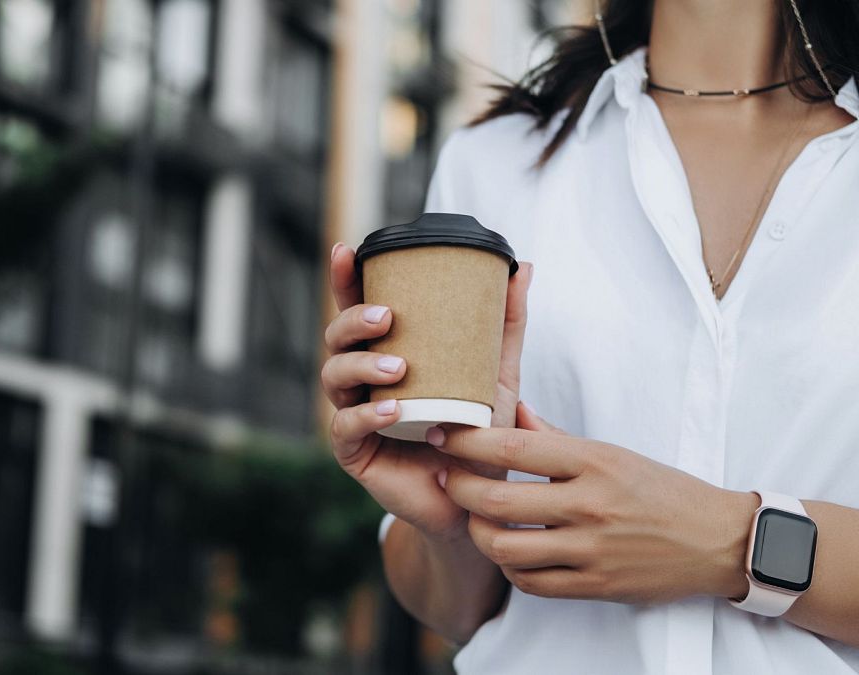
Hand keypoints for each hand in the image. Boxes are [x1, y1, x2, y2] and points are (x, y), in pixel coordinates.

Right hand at [322, 241, 533, 540]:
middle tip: (387, 317)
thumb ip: (505, 323)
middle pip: (336, 337)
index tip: (348, 252)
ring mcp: (354, 413)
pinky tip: (390, 410)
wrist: (477, 498)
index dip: (345, 279)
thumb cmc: (479, 432)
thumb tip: (524, 268)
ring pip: (334, 377)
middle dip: (353, 321)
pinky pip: (345, 427)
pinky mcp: (354, 452)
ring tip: (399, 367)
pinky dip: (366, 414)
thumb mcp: (497, 373)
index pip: (358, 309)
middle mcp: (363, 379)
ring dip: (361, 364)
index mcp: (386, 351)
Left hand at [430, 403, 758, 602]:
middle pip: (497, 502)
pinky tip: (509, 553)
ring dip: (478, 534)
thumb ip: (557, 438)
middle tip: (444, 478)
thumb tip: (514, 413)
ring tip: (473, 520)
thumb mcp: (613, 452)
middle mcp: (590, 505)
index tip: (441, 434)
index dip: (466, 442)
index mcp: (594, 461)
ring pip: (505, 549)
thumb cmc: (663, 490)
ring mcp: (592, 549)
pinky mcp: (595, 586)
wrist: (719, 542)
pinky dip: (510, 569)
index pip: (512, 448)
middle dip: (456, 489)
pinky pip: (531, 582)